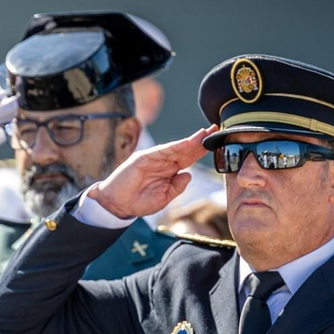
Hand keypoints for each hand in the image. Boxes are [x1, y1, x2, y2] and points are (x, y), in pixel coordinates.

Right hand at [87, 125, 217, 218]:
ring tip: (205, 132)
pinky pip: (162, 151)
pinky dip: (174, 146)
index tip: (217, 142)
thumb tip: (189, 175)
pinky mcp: (143, 158)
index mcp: (170, 171)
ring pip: (176, 147)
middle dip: (201, 139)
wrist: (117, 205)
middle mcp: (164, 162)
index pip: (190, 157)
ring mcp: (154, 159)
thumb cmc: (139, 201)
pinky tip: (187, 142)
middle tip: (216, 128)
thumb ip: (176, 187)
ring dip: (191, 140)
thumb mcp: (163, 198)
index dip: (202, 150)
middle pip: (186, 149)